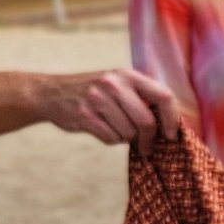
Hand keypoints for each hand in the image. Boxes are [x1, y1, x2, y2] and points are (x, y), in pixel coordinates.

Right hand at [38, 68, 181, 149]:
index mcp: (128, 75)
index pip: (164, 96)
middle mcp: (114, 84)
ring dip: (126, 138)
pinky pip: (111, 138)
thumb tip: (170, 125)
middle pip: (146, 121)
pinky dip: (111, 139)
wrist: (52, 93)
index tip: (171, 135)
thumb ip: (142, 97)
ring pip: (129, 133)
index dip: (172, 119)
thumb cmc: (95, 93)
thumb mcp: (118, 84)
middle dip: (149, 139)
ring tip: (114, 127)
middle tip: (146, 147)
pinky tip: (101, 129)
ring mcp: (98, 98)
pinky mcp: (85, 115)